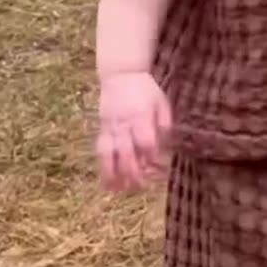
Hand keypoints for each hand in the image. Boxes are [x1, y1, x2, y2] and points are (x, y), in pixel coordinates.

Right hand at [95, 71, 171, 192]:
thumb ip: (164, 124)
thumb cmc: (146, 90)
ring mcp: (110, 127)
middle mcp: (123, 124)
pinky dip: (103, 168)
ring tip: (119, 191)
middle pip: (126, 152)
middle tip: (141, 188)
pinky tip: (106, 183)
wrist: (120, 75)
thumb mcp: (161, 103)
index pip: (146, 141)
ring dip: (113, 175)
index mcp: (140, 116)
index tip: (160, 169)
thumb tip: (165, 147)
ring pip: (109, 155)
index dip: (152, 157)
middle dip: (134, 172)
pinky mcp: (102, 129)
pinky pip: (100, 151)